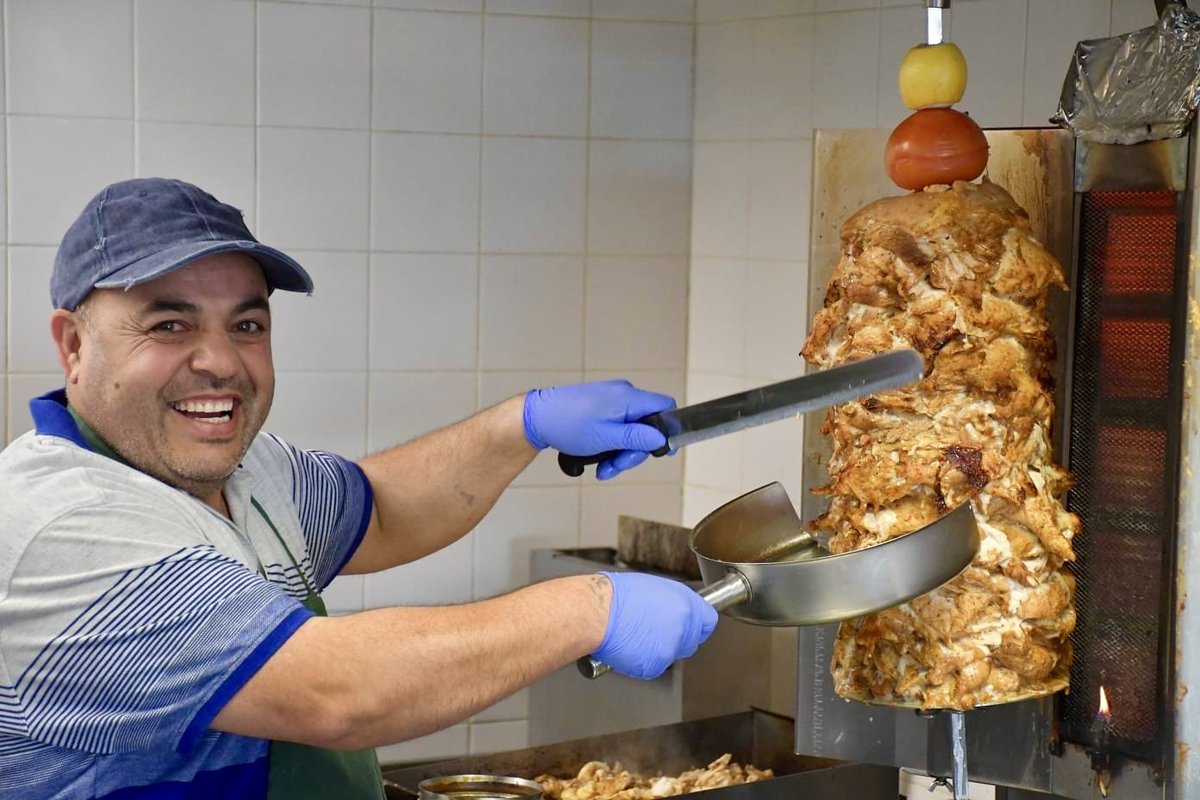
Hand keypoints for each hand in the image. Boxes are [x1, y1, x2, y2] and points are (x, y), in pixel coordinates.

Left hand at [523, 380, 675, 479]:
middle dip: (634, 451)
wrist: (537, 417)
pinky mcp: (602, 406)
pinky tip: (598, 460)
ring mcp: (612, 399)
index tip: (661, 452)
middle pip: (647, 425)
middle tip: (616, 466)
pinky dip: (611, 444)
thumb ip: (637, 438)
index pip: (665, 406)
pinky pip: (617, 427)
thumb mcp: (606, 437)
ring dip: (620, 452)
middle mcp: (623, 394)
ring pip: (631, 430)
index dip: (668, 430)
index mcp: (628, 397)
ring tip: (602, 468)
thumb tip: (662, 439)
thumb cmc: (567, 425)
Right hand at [592, 571, 717, 679]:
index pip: (708, 621)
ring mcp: (670, 647)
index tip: (691, 627)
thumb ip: (671, 603)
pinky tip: (628, 647)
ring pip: (670, 655)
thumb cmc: (616, 595)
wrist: (597, 611)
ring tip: (634, 635)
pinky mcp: (655, 665)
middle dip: (676, 640)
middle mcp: (683, 626)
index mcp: (686, 603)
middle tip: (654, 632)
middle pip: (690, 642)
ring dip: (657, 651)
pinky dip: (641, 662)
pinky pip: (652, 667)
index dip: (697, 625)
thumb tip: (673, 611)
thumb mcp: (653, 588)